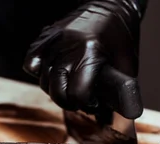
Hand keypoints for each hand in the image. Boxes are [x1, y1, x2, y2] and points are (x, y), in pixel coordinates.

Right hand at [23, 0, 142, 117]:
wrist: (111, 7)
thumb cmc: (121, 37)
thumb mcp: (128, 66)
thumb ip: (122, 92)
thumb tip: (121, 116)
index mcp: (90, 53)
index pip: (77, 94)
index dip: (86, 104)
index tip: (93, 102)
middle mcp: (68, 47)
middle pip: (57, 91)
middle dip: (69, 102)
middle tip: (80, 98)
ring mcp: (53, 41)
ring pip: (43, 81)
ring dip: (56, 89)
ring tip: (71, 84)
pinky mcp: (44, 38)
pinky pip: (31, 64)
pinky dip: (40, 73)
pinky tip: (56, 73)